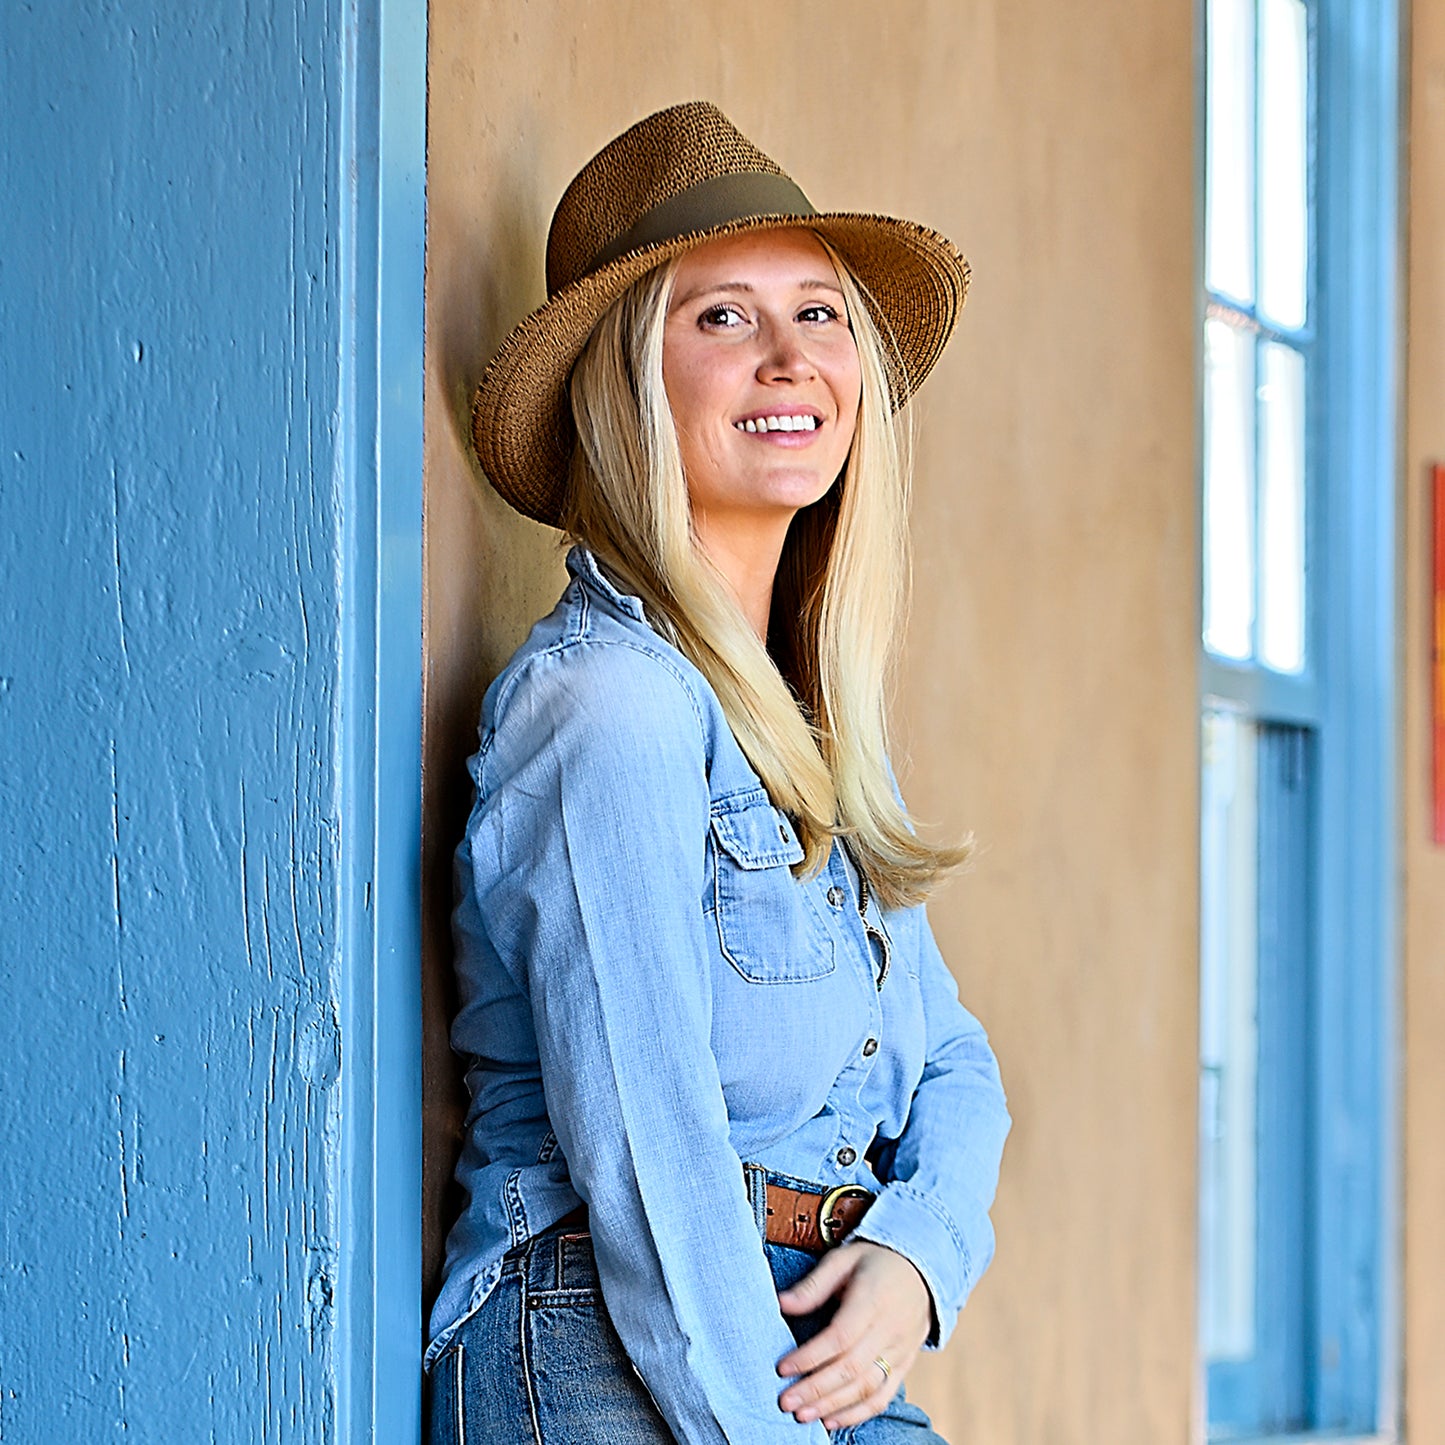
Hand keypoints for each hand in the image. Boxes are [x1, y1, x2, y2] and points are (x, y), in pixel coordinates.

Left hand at [774, 1242, 931, 1430]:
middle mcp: (889, 1330)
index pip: (840, 1337)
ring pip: (866, 1388)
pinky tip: (832, 1420)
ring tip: (802, 1415)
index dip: (810, 1356)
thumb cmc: (875, 1261)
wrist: (923, 1268)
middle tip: (786, 1402)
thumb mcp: (843, 1259)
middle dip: (816, 1389)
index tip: (782, 1368)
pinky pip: (883, 1396)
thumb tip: (781, 1303)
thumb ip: (814, 1284)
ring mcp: (900, 1351)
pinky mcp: (904, 1365)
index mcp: (872, 1300)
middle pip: (851, 1368)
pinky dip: (857, 1414)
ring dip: (832, 1406)